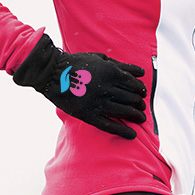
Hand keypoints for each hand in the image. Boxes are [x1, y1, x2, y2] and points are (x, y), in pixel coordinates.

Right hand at [13, 34, 146, 138]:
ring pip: (124, 112)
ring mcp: (98, 103)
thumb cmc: (78, 63)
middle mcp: (107, 88)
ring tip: (141, 119)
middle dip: (140, 104)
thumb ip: (122, 65)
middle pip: (132, 99)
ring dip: (136, 116)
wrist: (53, 74)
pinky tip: (132, 135)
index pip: (135, 85)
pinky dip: (122, 131)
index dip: (141, 90)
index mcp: (111, 73)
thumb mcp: (100, 58)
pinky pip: (109, 126)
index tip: (142, 93)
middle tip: (142, 107)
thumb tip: (141, 73)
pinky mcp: (88, 115)